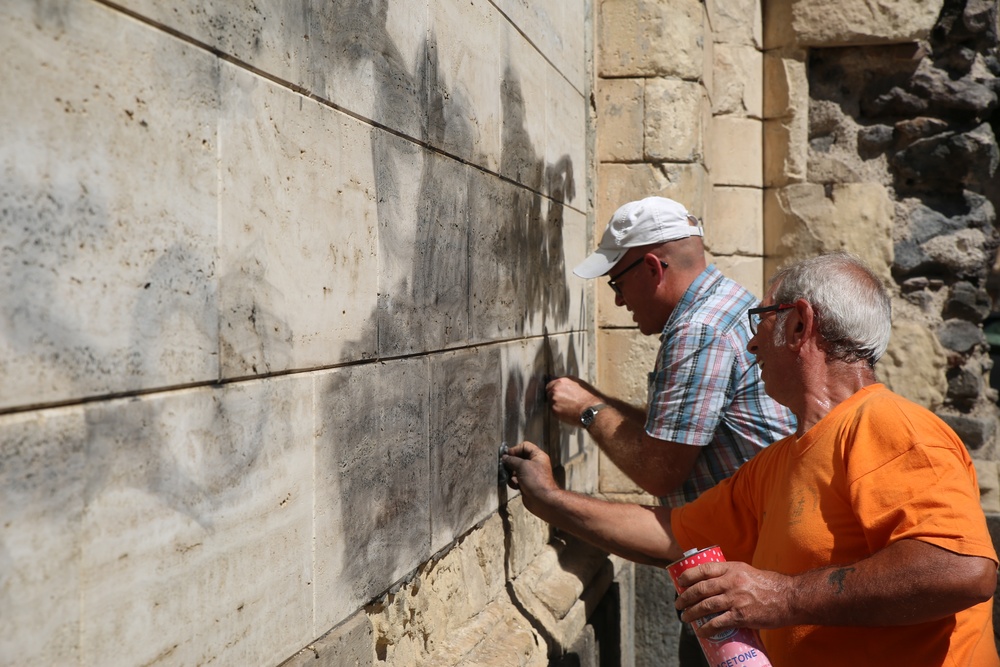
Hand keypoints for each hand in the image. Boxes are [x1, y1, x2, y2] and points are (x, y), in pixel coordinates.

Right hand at [501, 441, 558, 515]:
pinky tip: (516, 486)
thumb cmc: (535, 480)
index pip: (524, 446)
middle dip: (511, 463)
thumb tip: (504, 458)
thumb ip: (512, 460)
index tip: (507, 456)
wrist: (542, 500)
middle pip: (518, 458)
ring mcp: (530, 474)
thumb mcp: (522, 466)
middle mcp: (534, 464)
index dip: (515, 449)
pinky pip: (516, 479)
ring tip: (512, 479)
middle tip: (504, 467)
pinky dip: (514, 482)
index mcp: (537, 456)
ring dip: (511, 474)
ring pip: (515, 470)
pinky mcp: (526, 483)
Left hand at [547, 376, 601, 424]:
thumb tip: (565, 385)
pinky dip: (558, 411)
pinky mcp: (554, 410)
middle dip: (554, 396)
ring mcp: (554, 399)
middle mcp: (556, 389)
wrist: (591, 410)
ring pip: (550, 402)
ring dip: (556, 404)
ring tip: (567, 407)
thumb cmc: (589, 399)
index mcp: (562, 381)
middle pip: (549, 392)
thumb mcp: (580, 384)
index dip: (554, 389)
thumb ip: (569, 384)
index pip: (551, 384)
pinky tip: (567, 412)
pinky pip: (553, 410)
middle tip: (563, 401)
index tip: (558, 393)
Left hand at [674, 561, 792, 634]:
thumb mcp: (748, 572)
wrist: (790, 598)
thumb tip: (715, 583)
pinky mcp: (741, 616)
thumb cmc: (770, 585)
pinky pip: (718, 623)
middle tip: (678, 604)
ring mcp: (736, 599)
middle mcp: (732, 582)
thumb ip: (732, 576)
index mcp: (733, 569)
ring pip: (706, 606)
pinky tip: (701, 632)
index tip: (680, 582)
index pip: (704, 569)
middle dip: (685, 597)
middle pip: (701, 589)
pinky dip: (706, 628)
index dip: (688, 575)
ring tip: (685, 617)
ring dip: (692, 613)